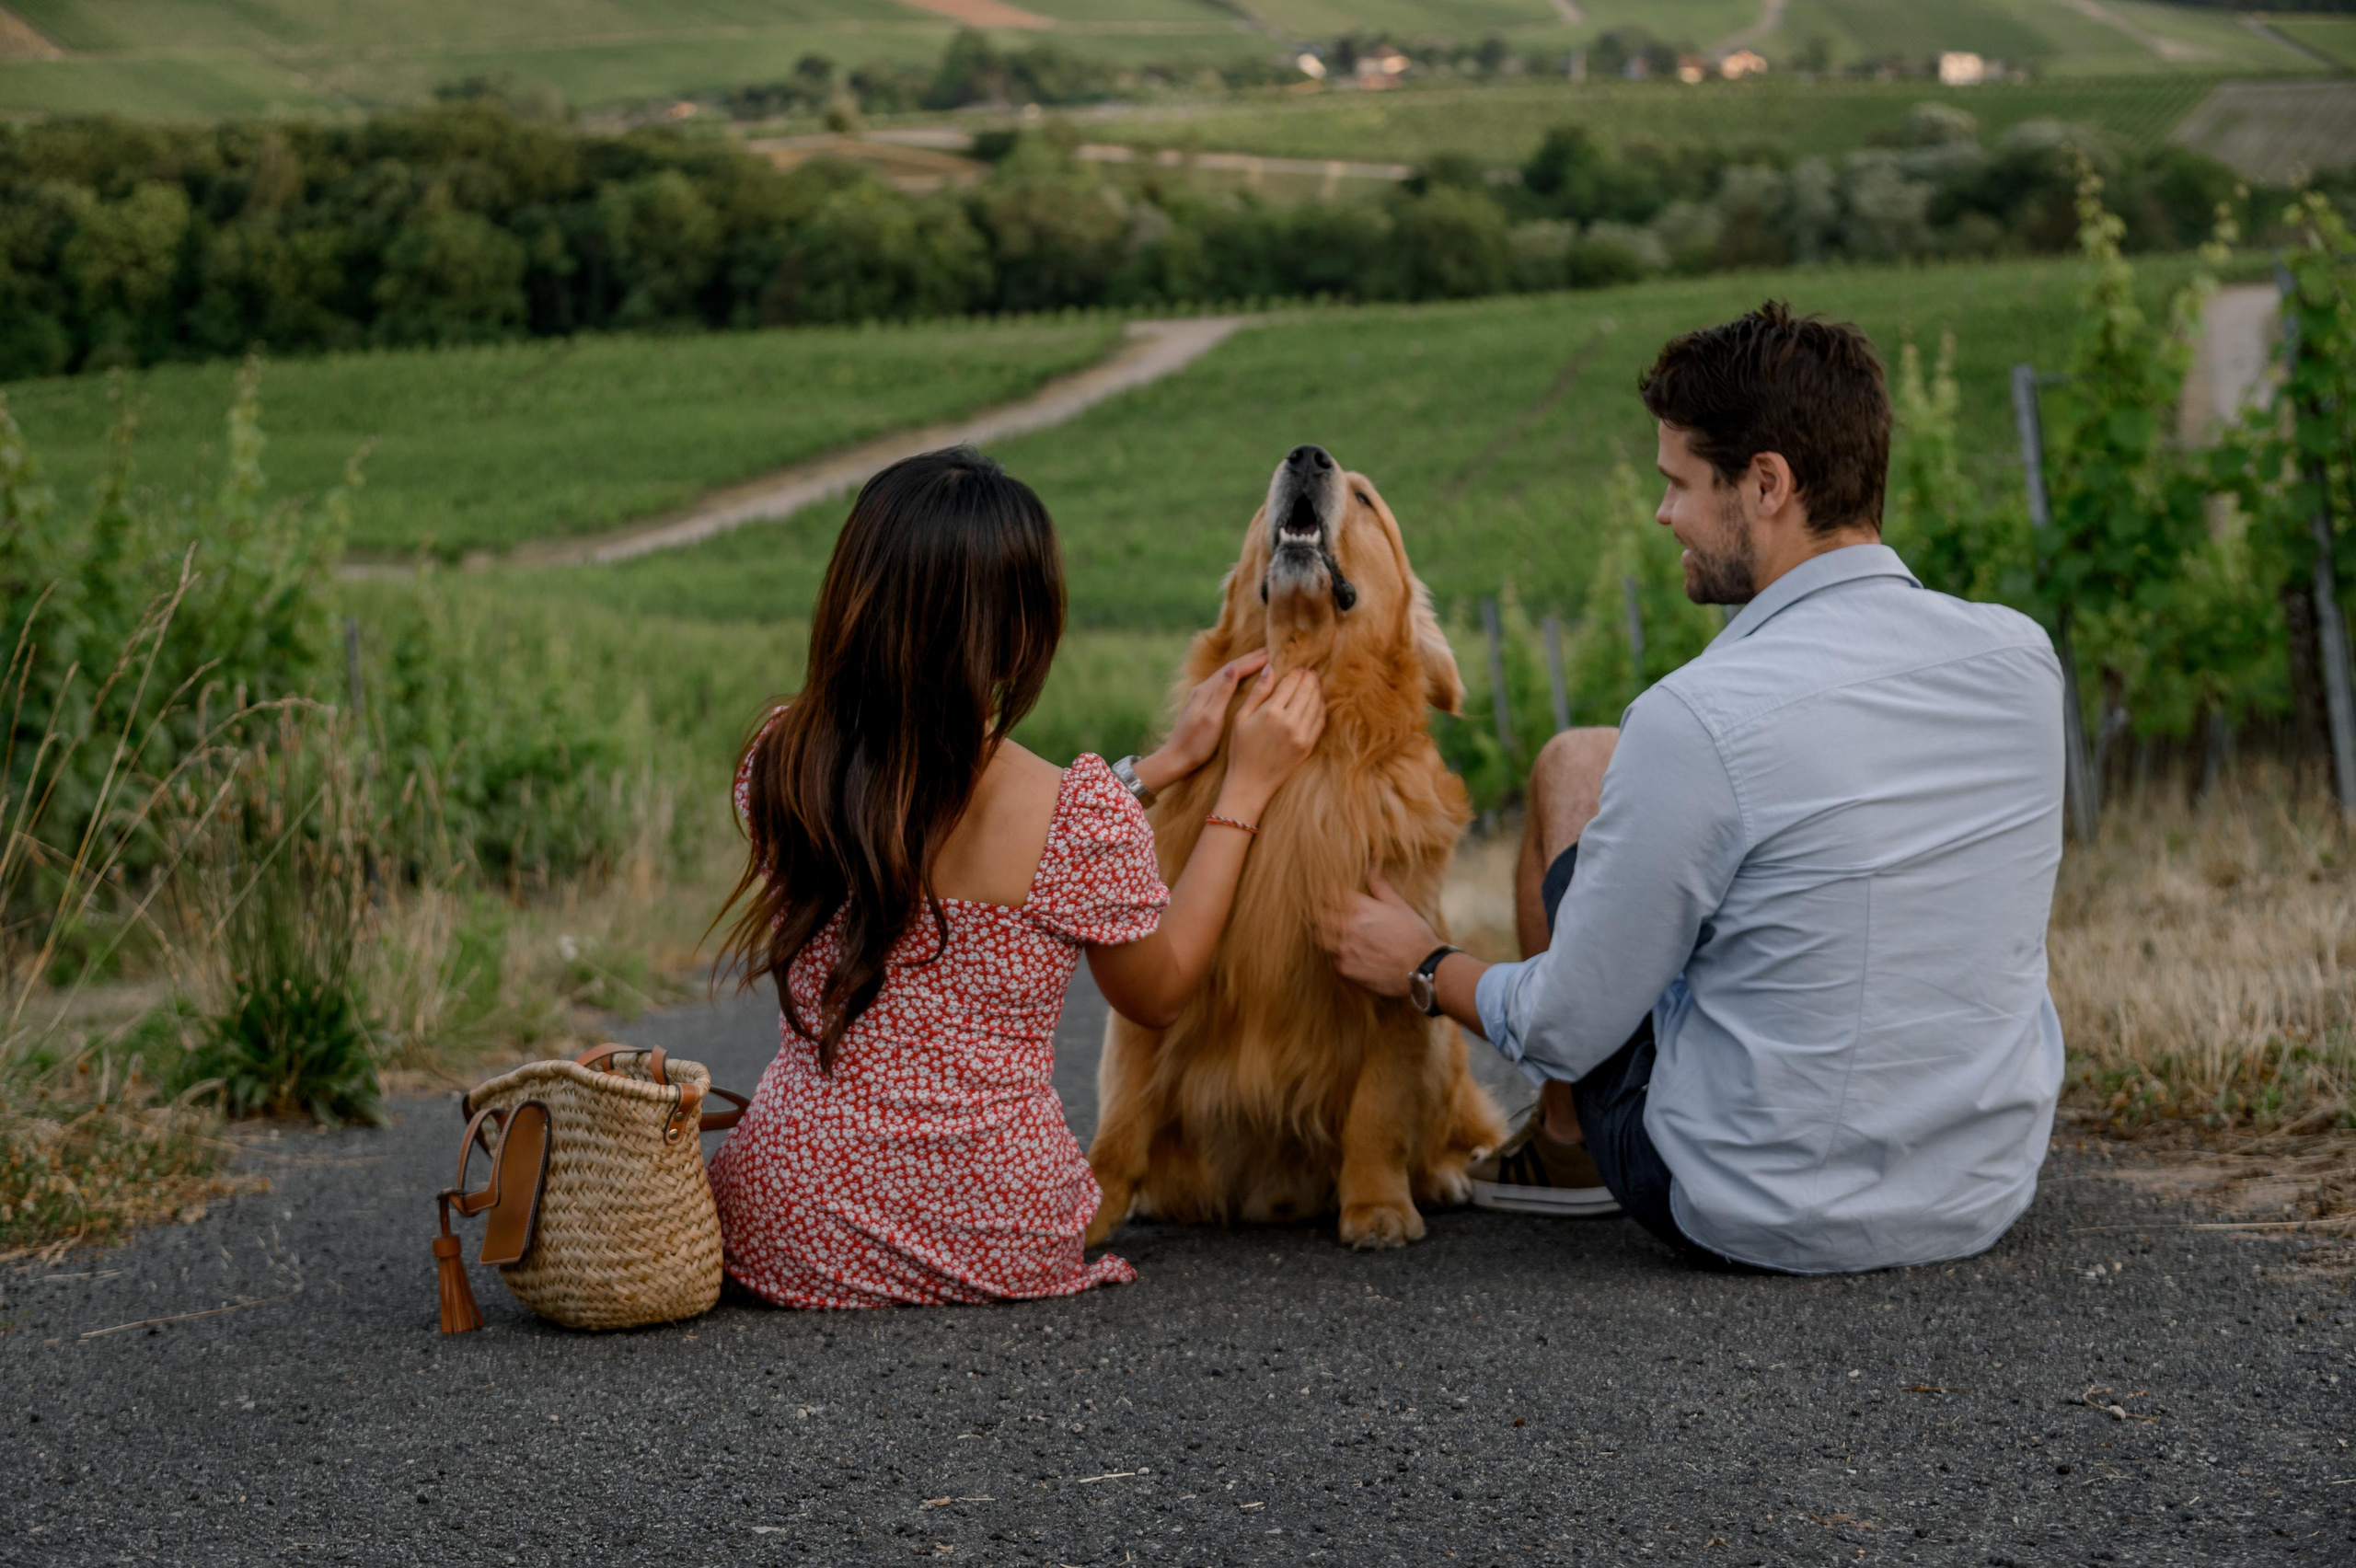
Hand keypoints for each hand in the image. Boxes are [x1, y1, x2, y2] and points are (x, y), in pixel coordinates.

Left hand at [1133, 649, 1268, 794]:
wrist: (1176, 759)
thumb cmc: (1196, 743)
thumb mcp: (1212, 718)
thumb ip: (1222, 692)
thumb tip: (1232, 667)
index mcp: (1206, 691)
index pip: (1233, 669)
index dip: (1252, 661)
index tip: (1271, 655)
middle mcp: (1202, 689)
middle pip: (1229, 668)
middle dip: (1249, 659)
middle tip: (1269, 651)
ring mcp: (1201, 696)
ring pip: (1226, 675)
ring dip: (1243, 666)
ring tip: (1259, 661)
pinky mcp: (1202, 704)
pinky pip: (1223, 684)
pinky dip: (1236, 677)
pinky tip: (1241, 679)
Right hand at [1220, 666, 1324, 812]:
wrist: (1250, 782)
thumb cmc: (1240, 749)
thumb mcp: (1241, 717)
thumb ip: (1257, 692)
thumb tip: (1270, 668)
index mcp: (1270, 712)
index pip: (1290, 684)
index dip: (1296, 673)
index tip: (1298, 668)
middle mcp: (1289, 721)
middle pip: (1306, 691)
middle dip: (1310, 679)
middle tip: (1312, 671)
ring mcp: (1301, 734)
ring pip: (1315, 705)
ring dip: (1317, 691)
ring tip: (1316, 683)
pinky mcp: (1308, 746)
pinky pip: (1319, 722)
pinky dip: (1321, 709)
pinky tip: (1318, 703)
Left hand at [1328, 875, 1440, 998]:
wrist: (1422, 967)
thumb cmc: (1414, 934)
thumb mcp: (1400, 905)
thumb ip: (1380, 887)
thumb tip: (1370, 867)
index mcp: (1359, 907)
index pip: (1329, 893)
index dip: (1326, 892)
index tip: (1327, 892)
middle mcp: (1347, 927)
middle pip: (1318, 915)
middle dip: (1320, 911)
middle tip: (1326, 912)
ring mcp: (1344, 949)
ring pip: (1320, 937)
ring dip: (1326, 933)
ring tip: (1336, 934)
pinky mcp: (1346, 969)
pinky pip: (1333, 960)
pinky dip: (1339, 957)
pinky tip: (1350, 955)